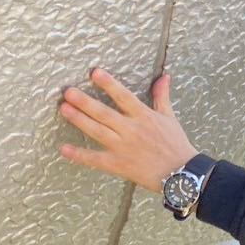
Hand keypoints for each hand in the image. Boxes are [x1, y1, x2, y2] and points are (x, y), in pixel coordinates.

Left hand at [59, 69, 197, 191]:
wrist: (180, 173)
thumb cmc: (175, 144)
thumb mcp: (169, 117)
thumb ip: (162, 96)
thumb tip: (164, 76)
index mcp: (143, 116)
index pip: (123, 96)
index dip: (109, 84)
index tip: (94, 72)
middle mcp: (131, 130)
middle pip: (104, 113)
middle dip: (85, 101)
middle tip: (68, 91)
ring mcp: (122, 147)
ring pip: (97, 131)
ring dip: (79, 120)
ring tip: (64, 108)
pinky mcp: (118, 164)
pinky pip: (95, 159)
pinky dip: (80, 154)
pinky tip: (64, 148)